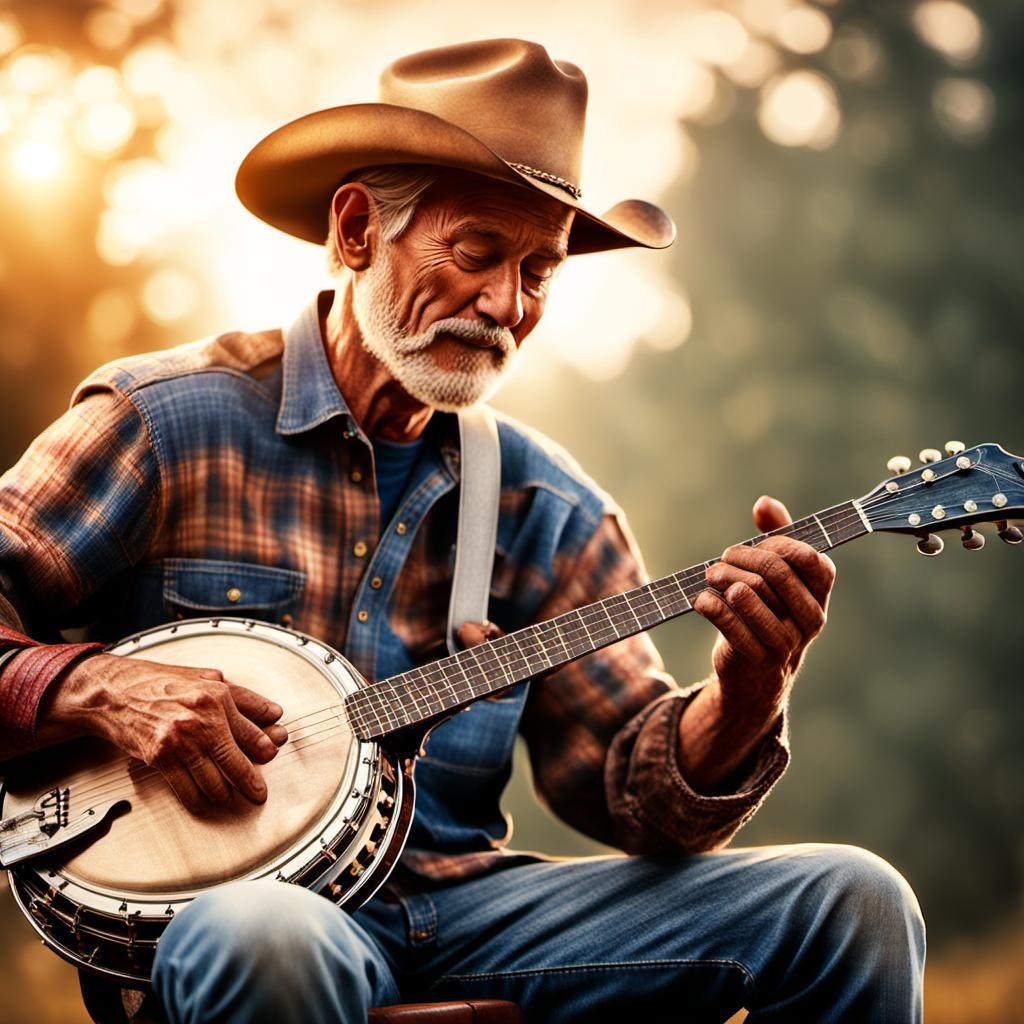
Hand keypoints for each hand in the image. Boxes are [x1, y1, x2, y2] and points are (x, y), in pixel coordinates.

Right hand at [44, 653, 287, 814]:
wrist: (113, 692)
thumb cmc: (158, 682)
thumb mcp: (207, 677)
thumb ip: (242, 697)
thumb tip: (273, 713)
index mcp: (218, 696)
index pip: (253, 730)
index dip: (267, 747)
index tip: (272, 756)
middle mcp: (202, 719)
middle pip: (237, 762)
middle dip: (251, 783)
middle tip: (258, 794)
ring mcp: (180, 740)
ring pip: (213, 781)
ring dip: (224, 793)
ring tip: (228, 795)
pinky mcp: (160, 757)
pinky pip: (186, 789)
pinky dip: (197, 801)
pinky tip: (203, 803)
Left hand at [693, 495, 835, 720]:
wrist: (757, 676)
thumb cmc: (767, 613)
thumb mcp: (776, 577)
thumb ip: (776, 536)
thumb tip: (765, 503)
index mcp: (820, 594)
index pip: (810, 558)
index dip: (779, 544)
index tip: (754, 546)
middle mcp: (810, 618)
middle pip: (774, 572)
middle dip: (741, 558)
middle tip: (721, 560)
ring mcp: (786, 642)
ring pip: (749, 595)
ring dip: (722, 578)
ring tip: (711, 577)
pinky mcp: (757, 658)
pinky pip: (729, 623)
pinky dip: (709, 605)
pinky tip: (701, 600)